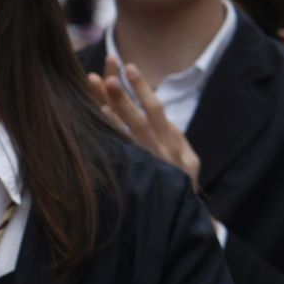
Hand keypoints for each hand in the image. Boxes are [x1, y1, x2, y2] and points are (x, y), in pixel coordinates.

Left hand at [85, 55, 201, 184]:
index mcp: (173, 141)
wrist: (185, 218)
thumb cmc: (182, 185)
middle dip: (124, 94)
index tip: (128, 66)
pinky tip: (101, 116)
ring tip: (96, 86)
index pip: (156, 108)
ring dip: (114, 107)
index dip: (142, 88)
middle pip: (142, 116)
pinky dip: (114, 133)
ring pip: (132, 131)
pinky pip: (126, 151)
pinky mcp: (144, 176)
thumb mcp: (186, 161)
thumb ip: (173, 136)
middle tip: (107, 73)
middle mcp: (163, 150)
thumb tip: (157, 117)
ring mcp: (153, 163)